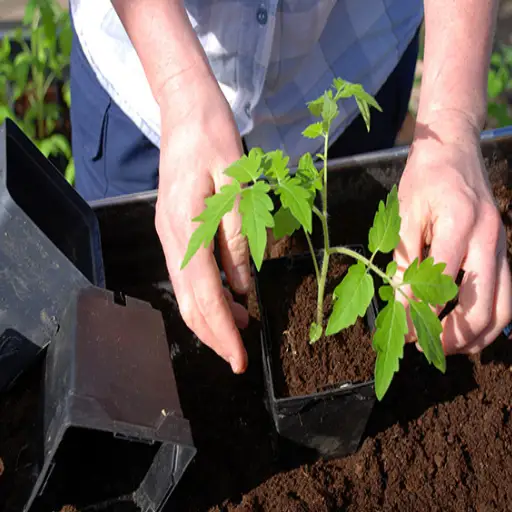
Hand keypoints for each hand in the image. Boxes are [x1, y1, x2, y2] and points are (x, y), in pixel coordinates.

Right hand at [155, 83, 249, 372]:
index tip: (239, 360)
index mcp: (185, 227)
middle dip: (214, 334)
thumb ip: (239, 239)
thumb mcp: (238, 186)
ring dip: (212, 316)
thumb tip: (243, 288)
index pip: (204, 294)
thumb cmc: (214, 139)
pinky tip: (230, 297)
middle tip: (238, 358)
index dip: (223, 331)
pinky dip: (208, 294)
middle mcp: (170, 237)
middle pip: (189, 301)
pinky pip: (188, 274)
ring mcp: (169, 234)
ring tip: (242, 328)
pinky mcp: (174, 229)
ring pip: (187, 292)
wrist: (186, 111)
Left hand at [395, 112, 511, 353]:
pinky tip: (466, 329)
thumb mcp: (405, 213)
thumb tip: (399, 299)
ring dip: (475, 336)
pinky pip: (505, 295)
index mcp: (461, 224)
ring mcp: (502, 246)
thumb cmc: (425, 178)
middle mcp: (489, 239)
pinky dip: (487, 320)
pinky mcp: (503, 250)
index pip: (440, 283)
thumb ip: (405, 256)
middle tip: (424, 347)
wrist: (455, 149)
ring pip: (503, 308)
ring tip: (445, 347)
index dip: (419, 313)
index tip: (401, 332)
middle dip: (453, 335)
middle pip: (482, 306)